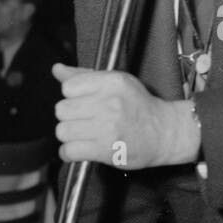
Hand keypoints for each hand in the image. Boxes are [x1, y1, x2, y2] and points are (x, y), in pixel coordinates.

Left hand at [53, 64, 199, 168]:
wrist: (164, 133)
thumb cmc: (140, 107)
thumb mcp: (117, 83)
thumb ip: (84, 76)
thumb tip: (57, 69)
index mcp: (112, 82)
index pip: (69, 87)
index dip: (72, 96)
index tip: (82, 102)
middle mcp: (110, 103)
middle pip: (62, 110)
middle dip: (69, 117)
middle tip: (83, 120)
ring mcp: (108, 127)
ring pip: (63, 131)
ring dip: (69, 136)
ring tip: (82, 135)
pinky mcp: (106, 149)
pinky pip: (70, 150)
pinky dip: (69, 153)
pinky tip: (79, 149)